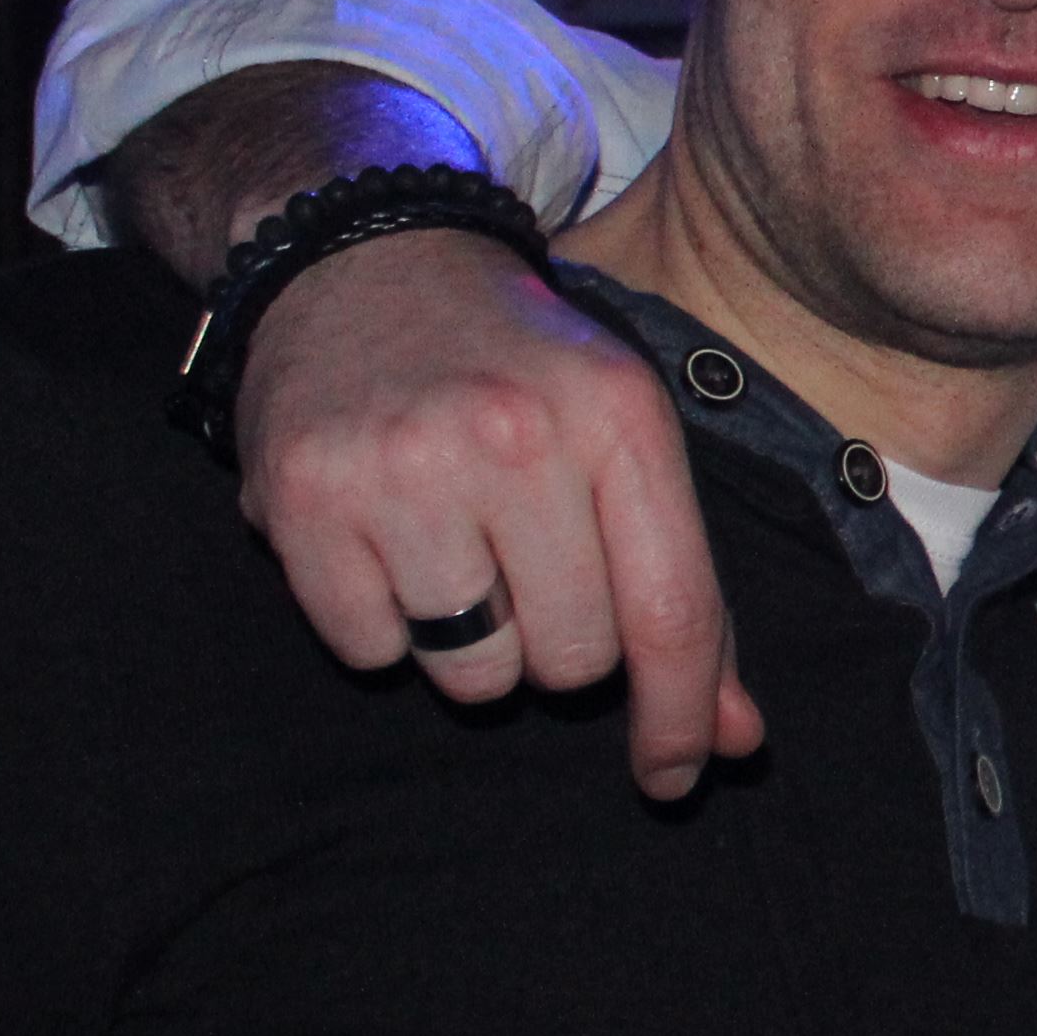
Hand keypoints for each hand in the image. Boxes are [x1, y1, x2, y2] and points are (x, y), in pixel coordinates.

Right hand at [233, 229, 759, 797]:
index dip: (681, 717)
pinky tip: (384, 544)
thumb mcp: (624, 440)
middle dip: (561, 647)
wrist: (364, 260)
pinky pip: (369, 651)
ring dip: (473, 645)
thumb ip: (685, 594)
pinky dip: (383, 626)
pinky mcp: (303, 497)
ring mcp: (402, 466)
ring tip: (454, 549)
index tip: (674, 775)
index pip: (670, 612)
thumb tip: (733, 742)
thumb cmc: (517, 367)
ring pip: (473, 674)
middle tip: (529, 571)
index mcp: (618, 417)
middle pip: (573, 661)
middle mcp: (512, 436)